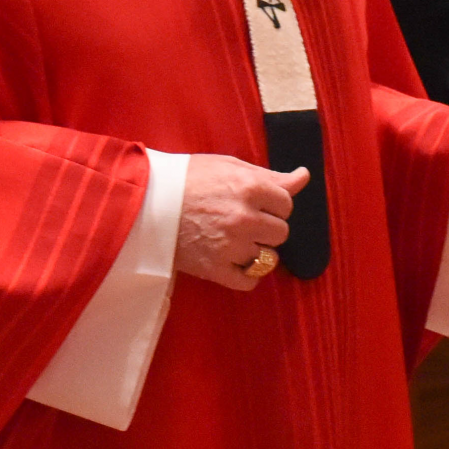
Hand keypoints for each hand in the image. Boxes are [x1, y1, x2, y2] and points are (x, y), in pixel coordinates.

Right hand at [175, 155, 307, 291]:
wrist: (145, 202)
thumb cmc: (188, 179)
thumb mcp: (230, 166)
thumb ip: (271, 176)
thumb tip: (304, 177)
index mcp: (249, 187)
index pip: (287, 203)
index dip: (273, 203)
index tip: (257, 202)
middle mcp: (244, 217)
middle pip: (281, 231)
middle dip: (267, 226)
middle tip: (244, 220)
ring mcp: (231, 246)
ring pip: (268, 257)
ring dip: (255, 249)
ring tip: (234, 238)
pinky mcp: (215, 269)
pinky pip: (250, 281)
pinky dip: (246, 274)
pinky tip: (234, 260)